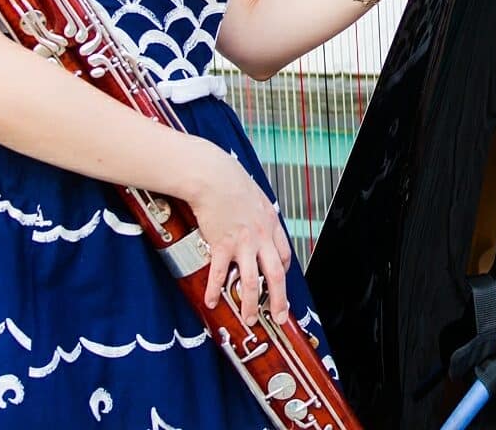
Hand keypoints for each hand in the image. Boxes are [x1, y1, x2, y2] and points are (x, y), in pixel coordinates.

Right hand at [186, 145, 291, 324]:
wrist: (214, 176)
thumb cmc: (230, 180)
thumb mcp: (254, 195)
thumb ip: (257, 211)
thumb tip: (254, 214)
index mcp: (270, 224)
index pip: (284, 255)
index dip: (282, 272)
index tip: (279, 282)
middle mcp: (261, 236)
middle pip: (276, 274)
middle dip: (279, 299)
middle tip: (279, 316)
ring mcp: (243, 243)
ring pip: (252, 281)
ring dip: (251, 303)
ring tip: (249, 318)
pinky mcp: (222, 245)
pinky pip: (219, 274)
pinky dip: (214, 290)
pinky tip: (211, 302)